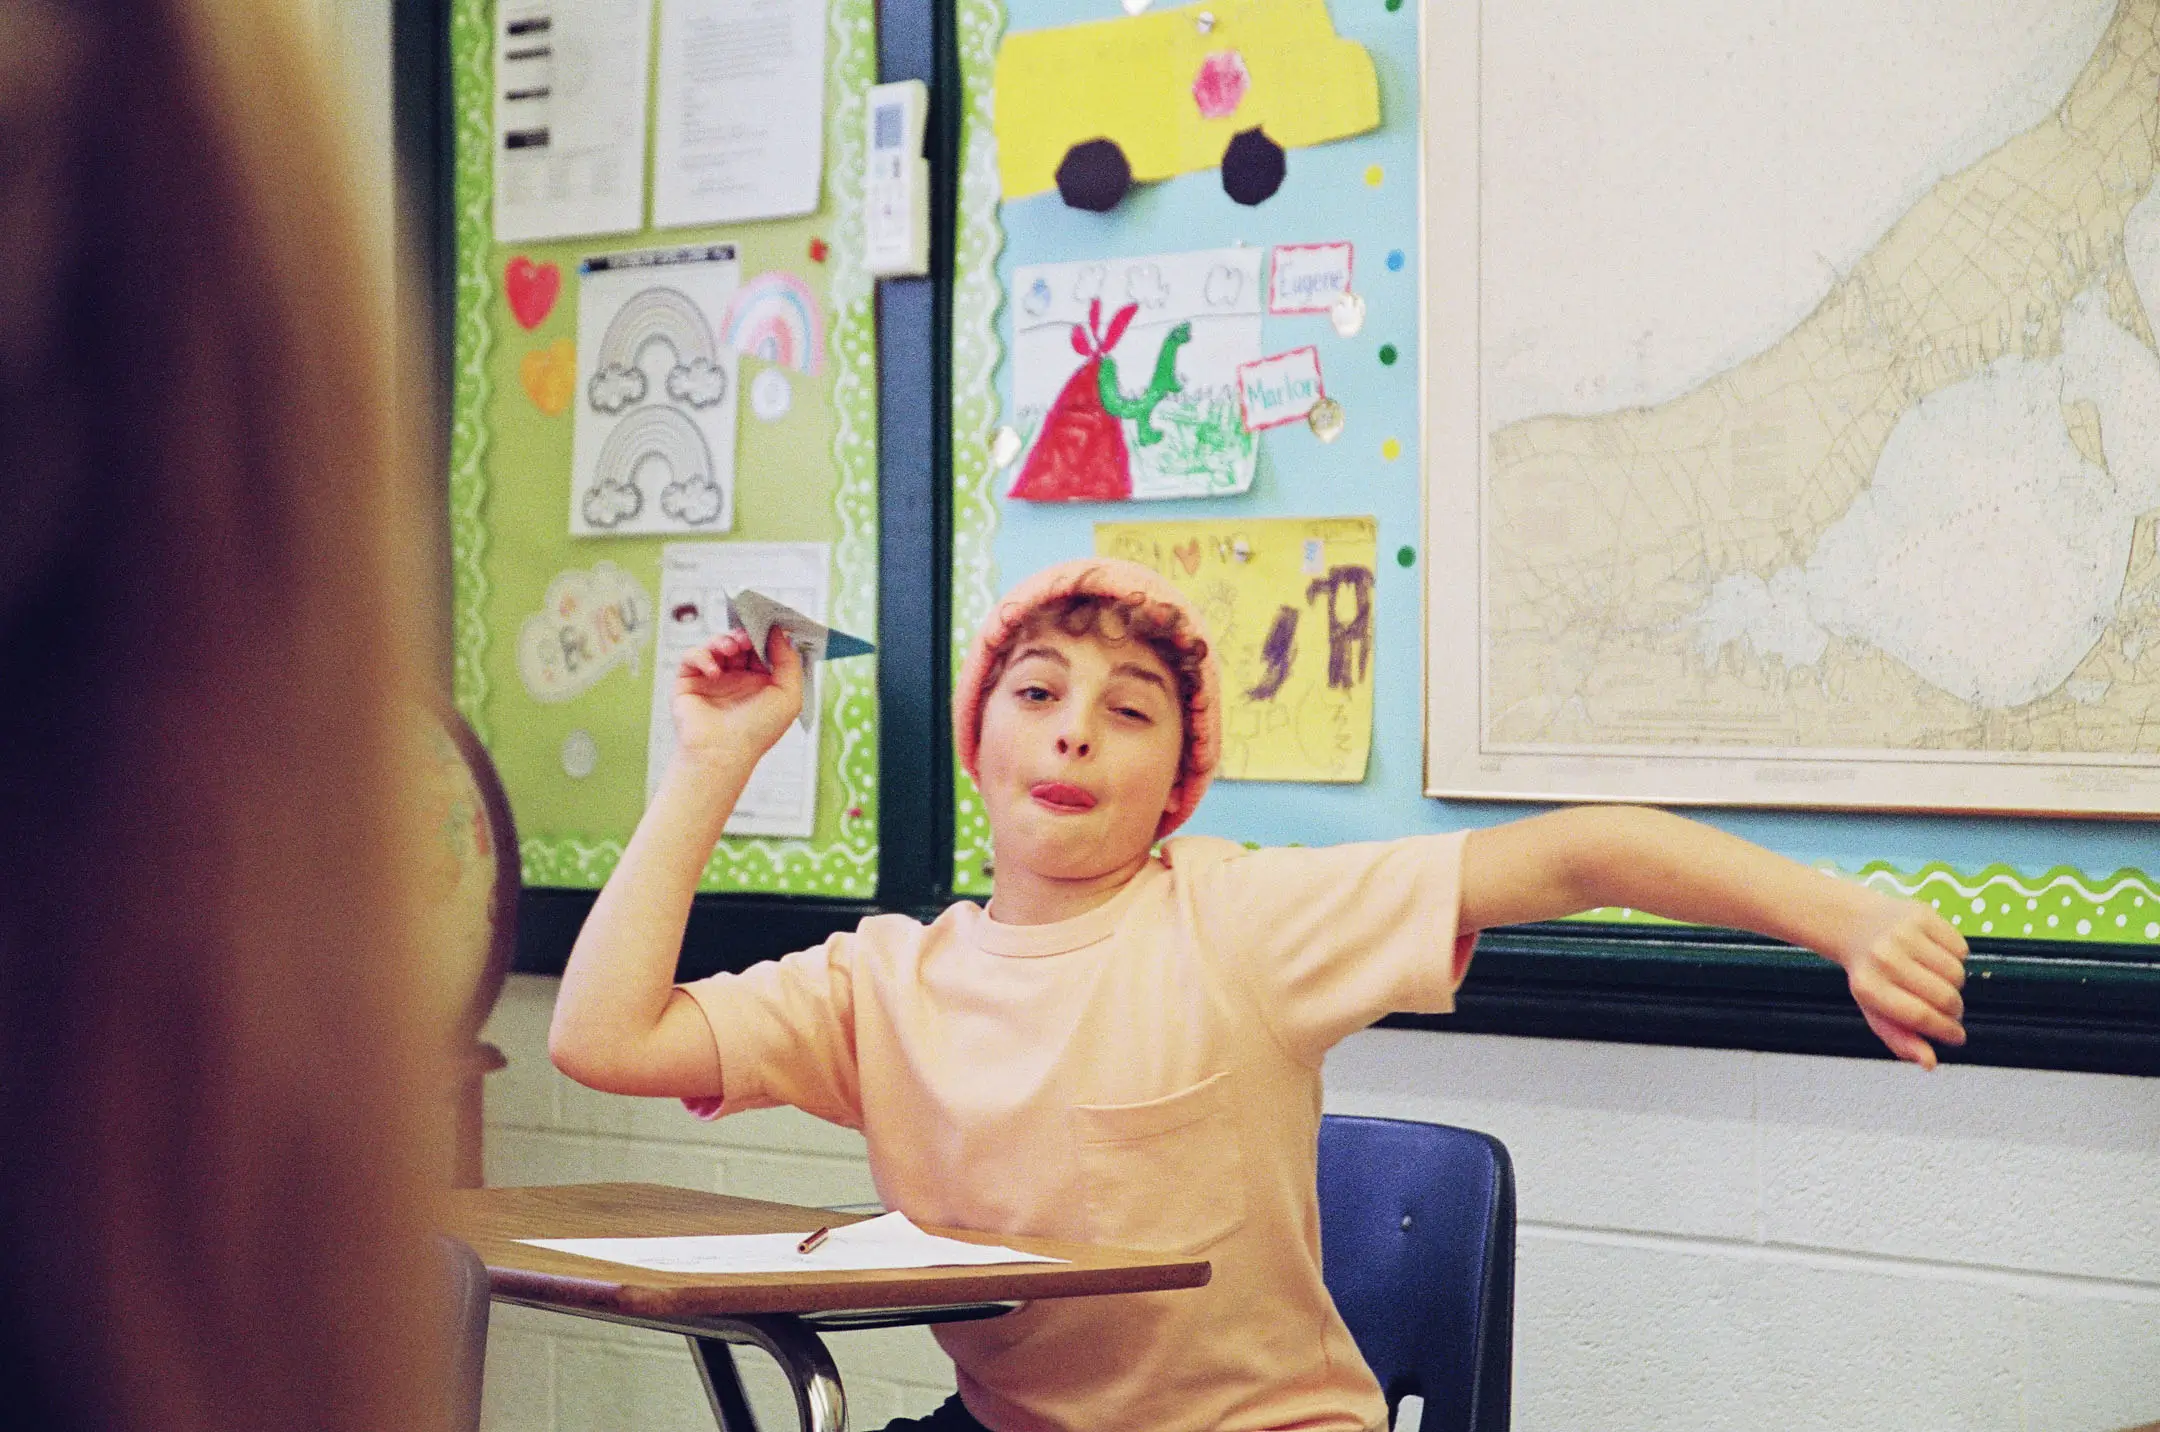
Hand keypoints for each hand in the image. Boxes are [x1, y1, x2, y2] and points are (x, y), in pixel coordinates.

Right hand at [671, 626, 803, 769]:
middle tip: (746, 635)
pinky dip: (702, 656)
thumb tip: (780, 633)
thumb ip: (789, 661)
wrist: (723, 753)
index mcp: (761, 682)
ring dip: (723, 641)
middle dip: (744, 633)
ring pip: (715, 645)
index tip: (768, 620)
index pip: (762, 648)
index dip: (765, 633)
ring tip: (731, 649)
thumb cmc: (758, 730)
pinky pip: (691, 656)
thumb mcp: (789, 695)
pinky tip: (714, 672)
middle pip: (739, 642)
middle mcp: (736, 678)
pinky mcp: (689, 681)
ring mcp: (712, 679)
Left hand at [1833, 891, 1969, 1068]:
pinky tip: (1935, 956)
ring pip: (1957, 973)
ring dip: (1956, 984)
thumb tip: (1929, 1064)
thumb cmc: (1870, 974)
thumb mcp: (1874, 1009)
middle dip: (1954, 1010)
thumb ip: (1900, 1039)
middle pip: (1945, 997)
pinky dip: (1957, 957)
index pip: (1920, 1016)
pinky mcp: (1922, 914)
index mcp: (1869, 986)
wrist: (1855, 924)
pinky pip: (1961, 948)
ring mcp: (1904, 934)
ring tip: (1937, 980)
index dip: (1945, 1031)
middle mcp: (1885, 958)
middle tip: (1949, 1010)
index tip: (1956, 1037)